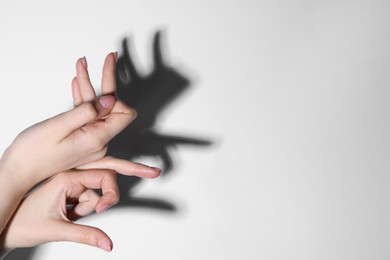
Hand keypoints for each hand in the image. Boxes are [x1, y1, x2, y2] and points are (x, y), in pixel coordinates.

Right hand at [0, 53, 140, 190]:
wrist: (19, 169)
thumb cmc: (34, 151)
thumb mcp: (59, 127)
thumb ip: (86, 112)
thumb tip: (109, 100)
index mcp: (97, 138)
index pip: (124, 114)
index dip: (116, 96)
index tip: (103, 80)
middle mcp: (98, 141)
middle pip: (111, 107)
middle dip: (107, 80)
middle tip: (110, 56)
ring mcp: (91, 140)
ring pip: (97, 109)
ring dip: (89, 86)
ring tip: (82, 64)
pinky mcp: (82, 138)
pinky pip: (87, 116)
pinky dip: (82, 98)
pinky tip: (77, 82)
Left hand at [0, 169, 121, 252]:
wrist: (7, 228)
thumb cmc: (23, 225)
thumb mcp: (58, 231)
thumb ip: (87, 235)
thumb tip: (107, 242)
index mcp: (67, 178)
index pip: (103, 176)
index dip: (110, 193)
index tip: (102, 209)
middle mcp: (69, 176)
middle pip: (102, 180)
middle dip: (101, 198)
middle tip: (83, 213)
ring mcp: (69, 182)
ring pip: (94, 193)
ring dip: (87, 208)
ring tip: (68, 216)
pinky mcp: (68, 190)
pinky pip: (86, 197)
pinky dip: (82, 209)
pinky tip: (68, 214)